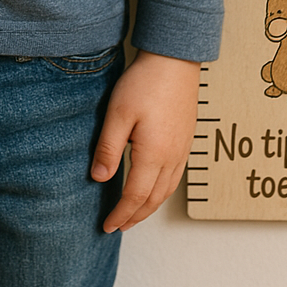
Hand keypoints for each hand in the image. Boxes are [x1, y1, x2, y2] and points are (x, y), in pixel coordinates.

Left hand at [91, 50, 200, 231]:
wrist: (174, 60)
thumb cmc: (145, 83)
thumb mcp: (118, 114)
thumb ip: (108, 149)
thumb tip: (100, 178)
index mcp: (154, 155)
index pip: (135, 196)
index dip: (120, 214)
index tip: (107, 225)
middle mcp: (172, 157)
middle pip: (153, 199)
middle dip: (135, 216)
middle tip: (119, 226)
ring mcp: (182, 149)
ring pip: (167, 190)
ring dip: (149, 207)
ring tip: (134, 214)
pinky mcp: (186, 140)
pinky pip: (175, 177)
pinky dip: (162, 191)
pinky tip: (154, 188)